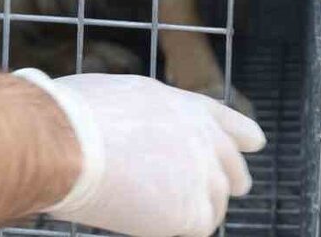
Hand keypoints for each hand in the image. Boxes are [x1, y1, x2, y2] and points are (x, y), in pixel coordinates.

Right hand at [16, 70, 265, 236]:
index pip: (228, 122)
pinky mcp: (194, 213)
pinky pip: (195, 229)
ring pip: (213, 206)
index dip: (240, 135)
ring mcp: (204, 176)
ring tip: (151, 209)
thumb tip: (141, 132)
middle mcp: (205, 139)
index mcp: (185, 106)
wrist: (66, 143)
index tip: (253, 143)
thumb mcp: (122, 97)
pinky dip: (172, 229)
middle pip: (232, 170)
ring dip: (189, 211)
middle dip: (225, 182)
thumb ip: (149, 117)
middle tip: (203, 197)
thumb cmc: (73, 116)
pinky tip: (145, 221)